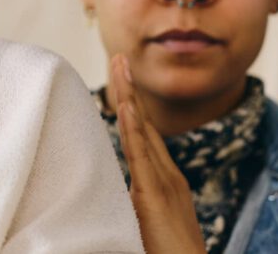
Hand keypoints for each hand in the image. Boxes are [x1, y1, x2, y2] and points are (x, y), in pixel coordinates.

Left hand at [110, 55, 205, 253]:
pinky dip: (134, 129)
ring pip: (142, 132)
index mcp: (164, 180)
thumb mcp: (145, 220)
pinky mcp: (154, 196)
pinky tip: (126, 106)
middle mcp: (167, 175)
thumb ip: (133, 199)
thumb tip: (110, 188)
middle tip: (118, 56)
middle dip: (130, 89)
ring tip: (119, 66)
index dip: (131, 104)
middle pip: (143, 124)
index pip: (143, 134)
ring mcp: (163, 183)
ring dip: (129, 97)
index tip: (121, 76)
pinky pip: (142, 157)